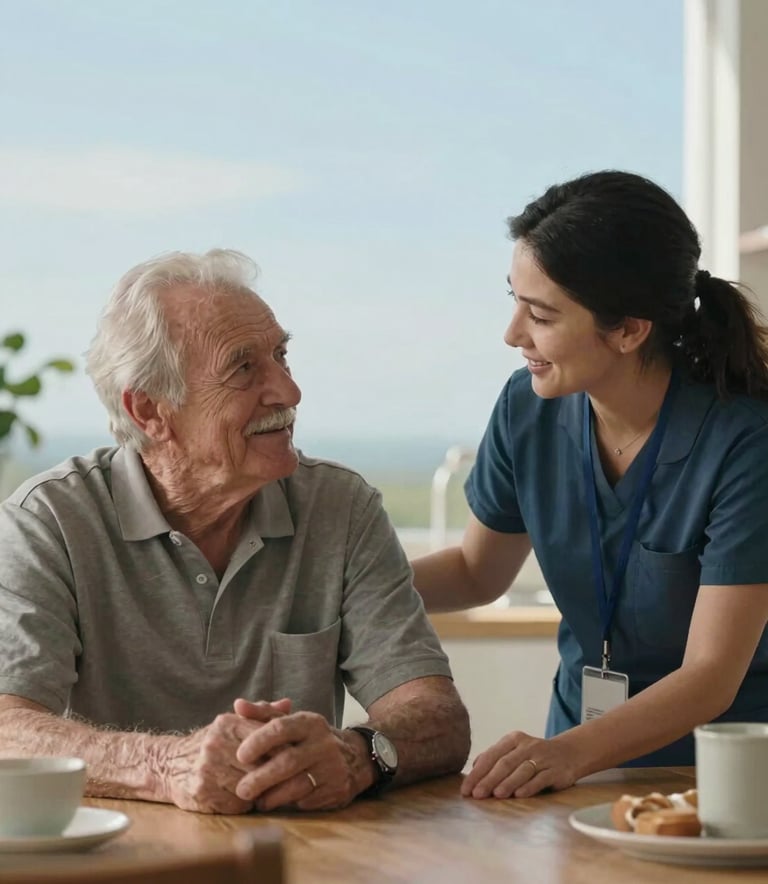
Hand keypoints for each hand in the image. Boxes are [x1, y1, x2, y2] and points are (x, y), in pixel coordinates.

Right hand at [160, 700, 288, 813]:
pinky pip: (236, 805)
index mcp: (227, 723)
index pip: (267, 738)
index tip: (292, 759)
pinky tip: (240, 799)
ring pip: (250, 787)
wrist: (169, 764)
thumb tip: (288, 703)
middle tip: (282, 779)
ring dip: (259, 792)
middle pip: (261, 765)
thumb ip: (262, 714)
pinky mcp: (202, 793)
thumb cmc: (211, 743)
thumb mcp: (233, 722)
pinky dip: (243, 805)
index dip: (283, 751)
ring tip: (259, 788)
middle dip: (273, 774)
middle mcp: (216, 744)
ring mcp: (207, 769)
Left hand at [234, 711, 372, 811]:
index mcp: (310, 723)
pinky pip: (308, 801)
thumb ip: (264, 714)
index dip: (258, 741)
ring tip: (257, 801)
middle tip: (241, 790)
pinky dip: (289, 804)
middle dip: (261, 778)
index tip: (240, 755)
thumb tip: (238, 706)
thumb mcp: (293, 722)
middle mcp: (323, 743)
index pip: (281, 727)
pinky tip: (278, 804)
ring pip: (298, 786)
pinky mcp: (337, 790)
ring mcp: (332, 768)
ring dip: (272, 796)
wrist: (355, 757)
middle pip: (288, 762)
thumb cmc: (310, 739)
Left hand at [461, 730, 579, 798]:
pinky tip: (519, 795)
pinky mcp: (556, 771)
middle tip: (477, 794)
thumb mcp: (515, 750)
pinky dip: (529, 787)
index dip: (477, 772)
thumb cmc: (534, 755)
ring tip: (496, 795)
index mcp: (513, 739)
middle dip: (489, 780)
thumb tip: (474, 768)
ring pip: (522, 771)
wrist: (568, 753)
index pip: (491, 755)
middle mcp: (527, 746)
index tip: (466, 788)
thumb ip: (496, 757)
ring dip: (508, 783)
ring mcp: (543, 758)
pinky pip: (540, 779)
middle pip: (505, 763)